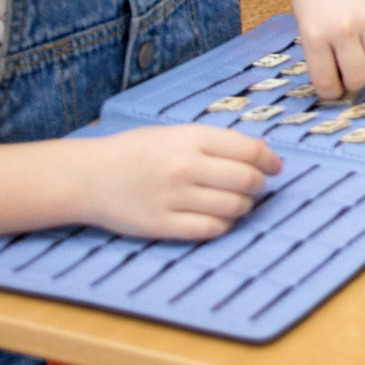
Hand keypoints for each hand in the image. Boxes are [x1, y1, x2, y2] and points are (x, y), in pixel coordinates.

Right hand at [81, 125, 281, 240]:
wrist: (89, 176)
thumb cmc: (138, 151)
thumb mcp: (177, 133)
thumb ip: (216, 143)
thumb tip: (261, 156)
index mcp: (191, 138)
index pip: (250, 150)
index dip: (270, 161)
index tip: (275, 167)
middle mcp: (185, 166)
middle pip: (247, 180)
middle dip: (260, 185)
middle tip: (257, 186)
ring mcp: (173, 197)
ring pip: (233, 207)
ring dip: (245, 207)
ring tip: (239, 203)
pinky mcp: (162, 225)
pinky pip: (210, 230)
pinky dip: (224, 226)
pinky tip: (220, 219)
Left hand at [289, 0, 364, 100]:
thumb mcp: (304, 16)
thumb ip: (317, 46)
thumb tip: (333, 75)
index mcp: (315, 34)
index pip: (326, 80)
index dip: (329, 92)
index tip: (331, 92)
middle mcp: (343, 30)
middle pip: (358, 76)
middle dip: (353, 84)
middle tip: (348, 79)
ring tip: (359, 58)